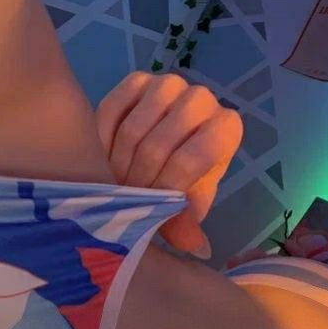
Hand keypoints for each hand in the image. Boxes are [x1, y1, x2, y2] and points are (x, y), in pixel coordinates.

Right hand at [96, 72, 242, 257]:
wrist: (164, 152)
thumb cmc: (182, 180)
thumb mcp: (187, 203)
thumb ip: (186, 222)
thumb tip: (196, 248)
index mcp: (225, 127)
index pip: (191, 158)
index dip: (164, 189)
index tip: (147, 209)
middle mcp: (202, 99)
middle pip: (156, 145)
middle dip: (135, 181)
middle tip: (123, 201)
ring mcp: (168, 85)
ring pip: (131, 129)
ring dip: (117, 164)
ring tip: (113, 185)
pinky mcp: (138, 80)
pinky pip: (110, 110)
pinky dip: (102, 139)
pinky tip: (102, 159)